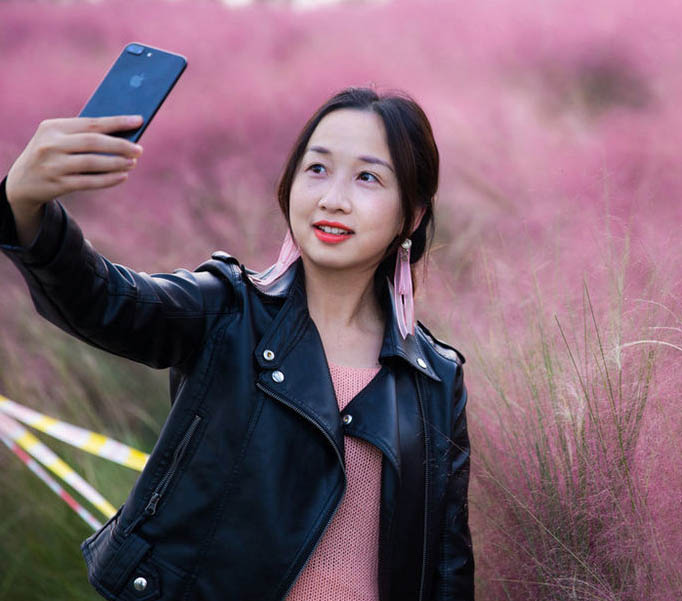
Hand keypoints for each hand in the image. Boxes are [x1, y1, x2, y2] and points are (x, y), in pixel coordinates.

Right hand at [6, 115, 143, 212]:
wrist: (22, 182)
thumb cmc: (51, 155)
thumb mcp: (58, 140)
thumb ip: (83, 136)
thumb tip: (123, 137)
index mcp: (52, 127)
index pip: (90, 123)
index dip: (117, 122)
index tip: (138, 120)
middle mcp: (50, 144)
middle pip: (93, 142)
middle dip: (120, 145)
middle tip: (140, 149)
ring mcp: (53, 165)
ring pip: (92, 162)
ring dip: (116, 163)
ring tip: (133, 162)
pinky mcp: (58, 184)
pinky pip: (89, 182)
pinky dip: (108, 179)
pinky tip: (123, 176)